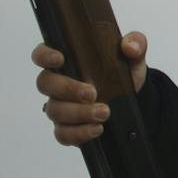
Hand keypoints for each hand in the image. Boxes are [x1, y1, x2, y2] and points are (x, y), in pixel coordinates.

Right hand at [32, 32, 147, 146]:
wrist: (133, 102)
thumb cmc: (123, 74)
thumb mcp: (133, 58)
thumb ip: (135, 44)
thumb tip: (129, 46)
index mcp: (68, 61)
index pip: (42, 54)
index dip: (44, 55)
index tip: (60, 59)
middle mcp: (58, 83)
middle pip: (45, 84)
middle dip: (68, 89)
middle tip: (92, 93)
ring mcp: (60, 106)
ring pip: (54, 110)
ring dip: (79, 113)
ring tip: (104, 112)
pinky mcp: (67, 128)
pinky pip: (62, 133)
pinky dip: (79, 133)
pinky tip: (97, 129)